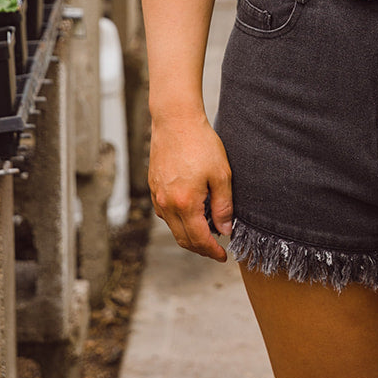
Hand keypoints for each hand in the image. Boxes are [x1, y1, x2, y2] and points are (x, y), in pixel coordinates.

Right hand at [148, 113, 233, 262]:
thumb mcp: (221, 174)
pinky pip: (165, 213)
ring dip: (189, 235)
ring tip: (208, 230)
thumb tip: (224, 230)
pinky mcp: (153, 187)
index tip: (223, 256)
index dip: (212, 251)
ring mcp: (157, 196)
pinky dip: (178, 221)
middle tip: (216, 248)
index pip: (199, 239)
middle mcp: (166, 204)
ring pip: (173, 227)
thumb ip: (223, 205)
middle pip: (183, 239)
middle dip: (201, 248)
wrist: (175, 120)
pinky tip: (191, 213)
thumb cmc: (201, 143)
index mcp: (185, 203)